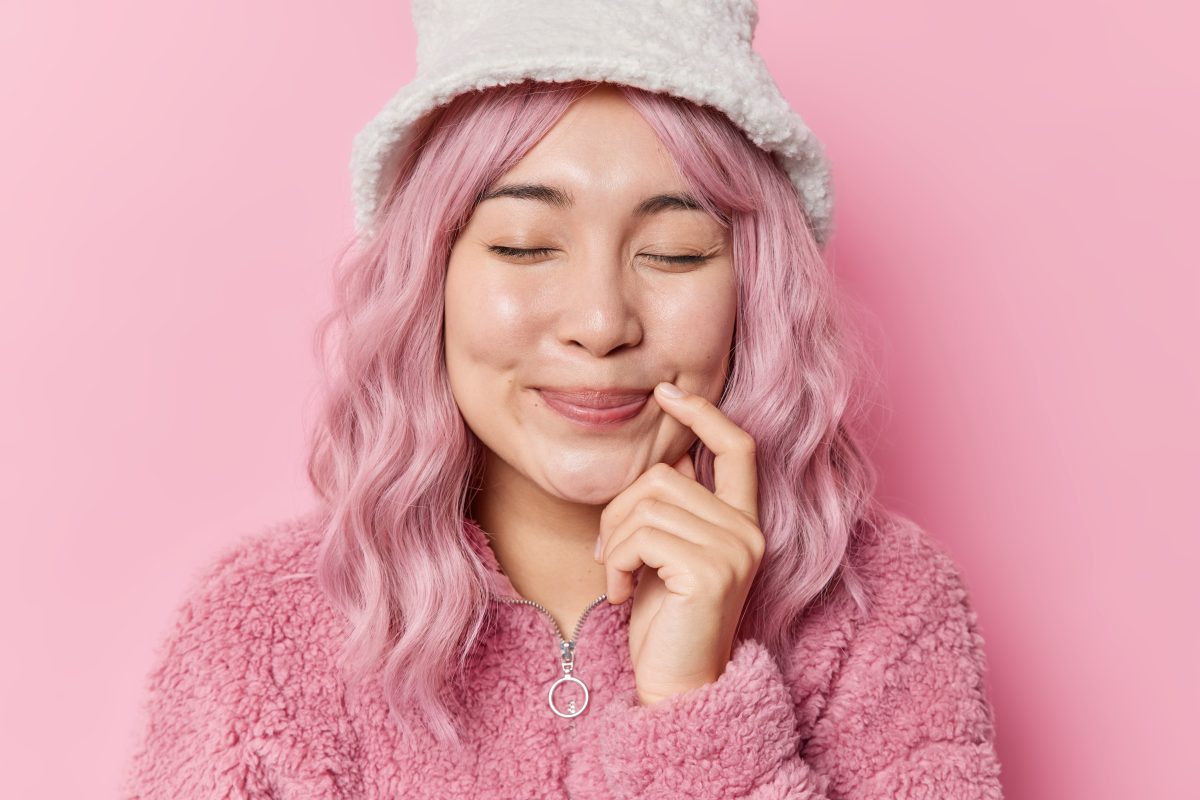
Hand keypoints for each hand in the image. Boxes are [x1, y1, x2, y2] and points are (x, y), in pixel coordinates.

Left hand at [594, 381, 764, 705]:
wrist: (676, 686)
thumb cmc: (665, 622)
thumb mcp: (669, 554)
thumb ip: (678, 508)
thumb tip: (675, 457)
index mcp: (744, 522)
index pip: (738, 447)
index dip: (703, 414)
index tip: (666, 393)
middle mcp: (748, 531)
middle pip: (666, 476)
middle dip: (620, 510)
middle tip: (608, 554)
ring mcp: (735, 549)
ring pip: (648, 505)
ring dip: (614, 540)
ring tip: (616, 577)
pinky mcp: (711, 571)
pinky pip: (642, 536)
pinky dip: (616, 562)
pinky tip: (618, 594)